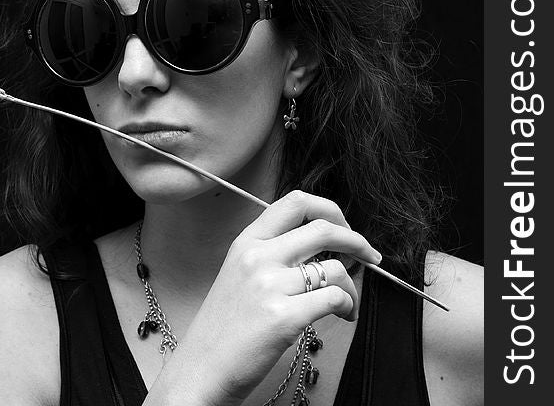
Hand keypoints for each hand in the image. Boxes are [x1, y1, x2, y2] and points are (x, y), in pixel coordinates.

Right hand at [148, 190, 381, 405]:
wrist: (202, 367)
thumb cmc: (224, 327)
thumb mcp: (238, 273)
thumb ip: (271, 253)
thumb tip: (322, 248)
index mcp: (246, 242)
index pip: (295, 202)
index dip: (329, 209)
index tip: (344, 226)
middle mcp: (257, 257)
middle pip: (324, 228)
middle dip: (357, 241)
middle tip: (369, 256)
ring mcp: (269, 285)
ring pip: (336, 268)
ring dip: (353, 286)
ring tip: (347, 303)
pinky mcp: (284, 317)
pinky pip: (335, 299)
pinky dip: (349, 306)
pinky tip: (343, 316)